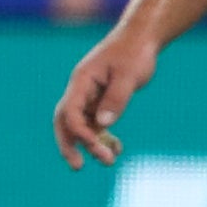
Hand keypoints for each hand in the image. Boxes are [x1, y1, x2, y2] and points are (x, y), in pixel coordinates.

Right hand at [52, 27, 156, 165]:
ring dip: (92, 144)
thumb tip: (104, 126)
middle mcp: (81, 91)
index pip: (70, 111)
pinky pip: (97, 124)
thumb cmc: (134, 53)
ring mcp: (91, 97)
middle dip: (69, 144)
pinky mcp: (102, 101)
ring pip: (83, 126)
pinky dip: (105, 137)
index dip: (79, 132)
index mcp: (81, 81)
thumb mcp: (128, 76)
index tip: (95, 148)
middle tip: (77, 167)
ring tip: (109, 161)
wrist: (141, 39)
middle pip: (65, 121)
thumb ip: (116, 99)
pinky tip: (118, 147)